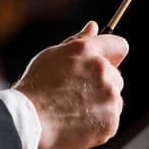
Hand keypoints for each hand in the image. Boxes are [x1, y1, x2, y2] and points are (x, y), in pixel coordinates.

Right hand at [14, 21, 127, 148]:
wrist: (28, 122)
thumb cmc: (35, 87)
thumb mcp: (52, 55)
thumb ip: (78, 40)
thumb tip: (93, 26)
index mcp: (88, 51)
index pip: (120, 46)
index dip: (112, 55)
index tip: (104, 63)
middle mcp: (103, 71)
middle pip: (116, 76)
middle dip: (102, 82)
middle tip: (77, 93)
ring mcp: (109, 97)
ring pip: (113, 99)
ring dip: (101, 103)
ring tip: (74, 110)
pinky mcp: (110, 121)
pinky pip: (110, 119)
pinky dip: (98, 122)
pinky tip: (78, 123)